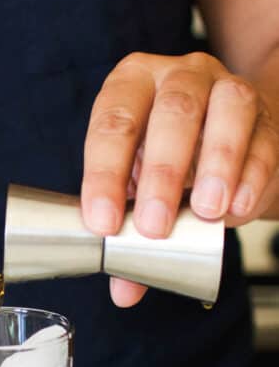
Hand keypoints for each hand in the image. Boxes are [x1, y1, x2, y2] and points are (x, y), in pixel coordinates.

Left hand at [81, 51, 278, 306]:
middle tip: (155, 226)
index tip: (104, 223)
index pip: (113, 123)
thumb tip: (124, 291)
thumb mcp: (140, 188)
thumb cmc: (173, 158)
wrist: (231, 136)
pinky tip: (238, 208)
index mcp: (131, 84)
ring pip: (226, 109)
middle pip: (172, 111)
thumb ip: (130, 233)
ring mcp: (227, 88)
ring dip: (216, 162)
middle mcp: (179, 75)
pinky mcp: (268, 115)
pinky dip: (252, 175)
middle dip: (162, 171)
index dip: (104, 174)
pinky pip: (264, 138)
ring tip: (206, 212)